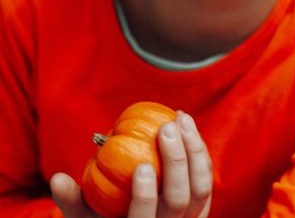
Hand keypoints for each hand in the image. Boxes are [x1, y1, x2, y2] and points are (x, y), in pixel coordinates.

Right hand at [51, 112, 211, 217]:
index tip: (141, 166)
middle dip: (176, 163)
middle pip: (180, 201)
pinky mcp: (201, 207)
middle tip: (166, 128)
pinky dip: (198, 148)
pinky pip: (206, 176)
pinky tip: (184, 121)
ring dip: (193, 150)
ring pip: (201, 189)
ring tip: (179, 118)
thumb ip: (71, 199)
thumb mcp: (83, 215)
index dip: (146, 198)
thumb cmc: (103, 217)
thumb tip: (57, 179)